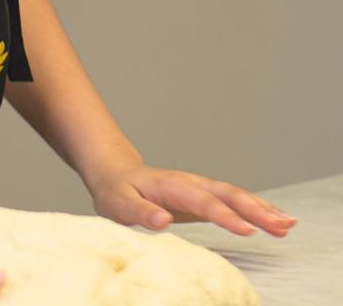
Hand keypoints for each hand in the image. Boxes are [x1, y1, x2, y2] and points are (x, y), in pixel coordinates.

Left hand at [89, 163, 297, 236]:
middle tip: (281, 226)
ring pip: (233, 195)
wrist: (115, 172)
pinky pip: (233, 200)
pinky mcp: (203, 196)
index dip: (224, 215)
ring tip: (288, 224)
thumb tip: (162, 220)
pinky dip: (255, 209)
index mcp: (169, 186)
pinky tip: (276, 220)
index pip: (200, 201)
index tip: (247, 230)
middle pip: (225, 194)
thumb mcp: (118, 203)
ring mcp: (198, 188)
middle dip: (253, 209)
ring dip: (261, 208)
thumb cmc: (116, 191)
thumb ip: (140, 211)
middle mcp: (188, 183)